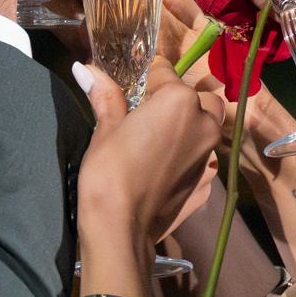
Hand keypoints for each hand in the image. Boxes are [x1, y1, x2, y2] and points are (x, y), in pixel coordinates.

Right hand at [79, 57, 228, 249]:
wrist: (123, 227)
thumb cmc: (109, 172)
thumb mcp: (105, 130)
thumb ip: (106, 96)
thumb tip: (85, 68)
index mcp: (179, 100)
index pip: (164, 71)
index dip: (145, 79)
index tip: (129, 92)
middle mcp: (204, 122)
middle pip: (195, 98)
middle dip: (175, 101)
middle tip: (145, 117)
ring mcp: (210, 155)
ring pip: (205, 127)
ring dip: (187, 126)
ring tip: (156, 142)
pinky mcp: (208, 182)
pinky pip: (202, 158)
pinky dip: (187, 156)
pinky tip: (163, 168)